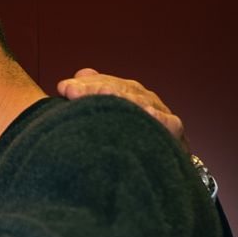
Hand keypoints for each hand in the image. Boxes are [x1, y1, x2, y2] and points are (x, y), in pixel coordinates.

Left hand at [56, 68, 187, 151]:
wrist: (159, 157)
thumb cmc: (127, 134)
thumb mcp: (107, 114)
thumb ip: (91, 95)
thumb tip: (73, 79)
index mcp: (125, 91)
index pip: (104, 83)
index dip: (84, 85)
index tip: (63, 88)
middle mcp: (142, 98)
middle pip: (121, 89)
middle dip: (97, 89)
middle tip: (77, 91)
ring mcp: (159, 111)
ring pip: (142, 102)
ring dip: (124, 99)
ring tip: (104, 96)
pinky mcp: (174, 129)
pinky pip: (169, 122)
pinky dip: (160, 118)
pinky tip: (149, 115)